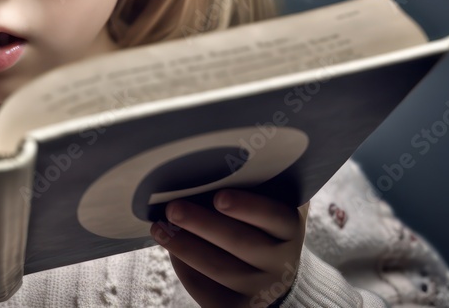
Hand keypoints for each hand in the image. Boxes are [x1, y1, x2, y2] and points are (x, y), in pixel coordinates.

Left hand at [149, 190, 308, 307]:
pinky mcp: (239, 307)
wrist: (273, 274)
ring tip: (159, 227)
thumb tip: (203, 156)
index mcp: (289, 226)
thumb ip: (253, 181)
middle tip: (173, 208)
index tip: (219, 197)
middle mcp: (281, 260)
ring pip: (221, 269)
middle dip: (203, 224)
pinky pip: (209, 290)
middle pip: (242, 243)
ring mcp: (261, 287)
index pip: (274, 216)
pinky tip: (169, 248)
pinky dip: (186, 269)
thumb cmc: (258, 222)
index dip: (249, 207)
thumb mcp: (268, 200)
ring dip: (185, 247)